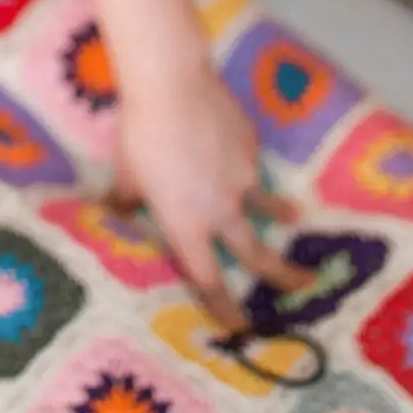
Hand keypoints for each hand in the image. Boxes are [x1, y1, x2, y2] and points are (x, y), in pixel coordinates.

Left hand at [112, 45, 309, 333]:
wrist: (172, 84)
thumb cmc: (140, 134)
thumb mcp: (125, 175)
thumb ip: (125, 203)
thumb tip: (113, 215)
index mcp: (187, 226)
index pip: (208, 280)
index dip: (224, 308)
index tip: (240, 328)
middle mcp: (221, 210)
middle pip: (257, 254)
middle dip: (281, 277)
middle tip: (300, 288)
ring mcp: (242, 177)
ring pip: (266, 204)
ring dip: (280, 213)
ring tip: (293, 216)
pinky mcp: (250, 146)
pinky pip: (250, 162)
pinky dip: (245, 163)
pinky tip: (237, 148)